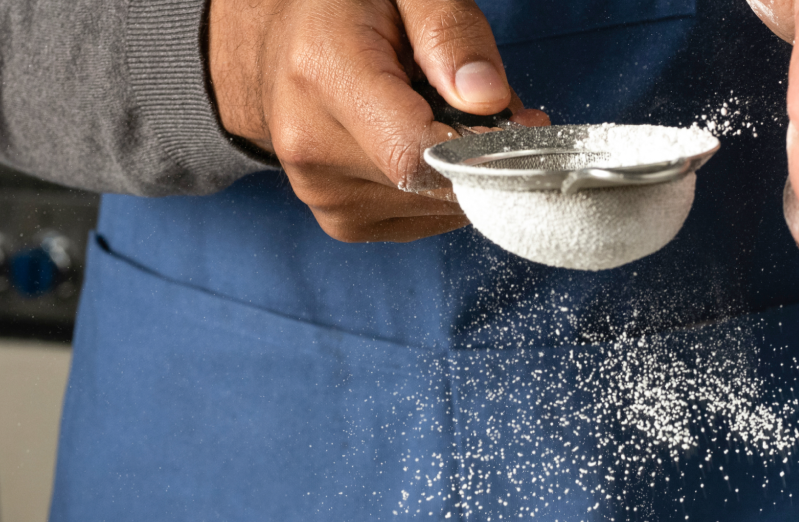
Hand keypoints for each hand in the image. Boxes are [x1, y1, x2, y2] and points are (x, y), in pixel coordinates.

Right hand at [208, 0, 548, 242]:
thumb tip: (488, 98)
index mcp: (323, 74)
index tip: (521, 124)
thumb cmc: (346, 10)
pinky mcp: (343, 222)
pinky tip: (423, 147)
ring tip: (443, 119)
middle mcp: (313, 147)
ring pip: (435, 208)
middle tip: (495, 110)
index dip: (481, 150)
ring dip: (464, 172)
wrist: (278, 48)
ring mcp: (324, 194)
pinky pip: (422, 220)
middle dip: (483, 154)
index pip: (415, 152)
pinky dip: (442, 191)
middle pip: (433, 184)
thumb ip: (450, 32)